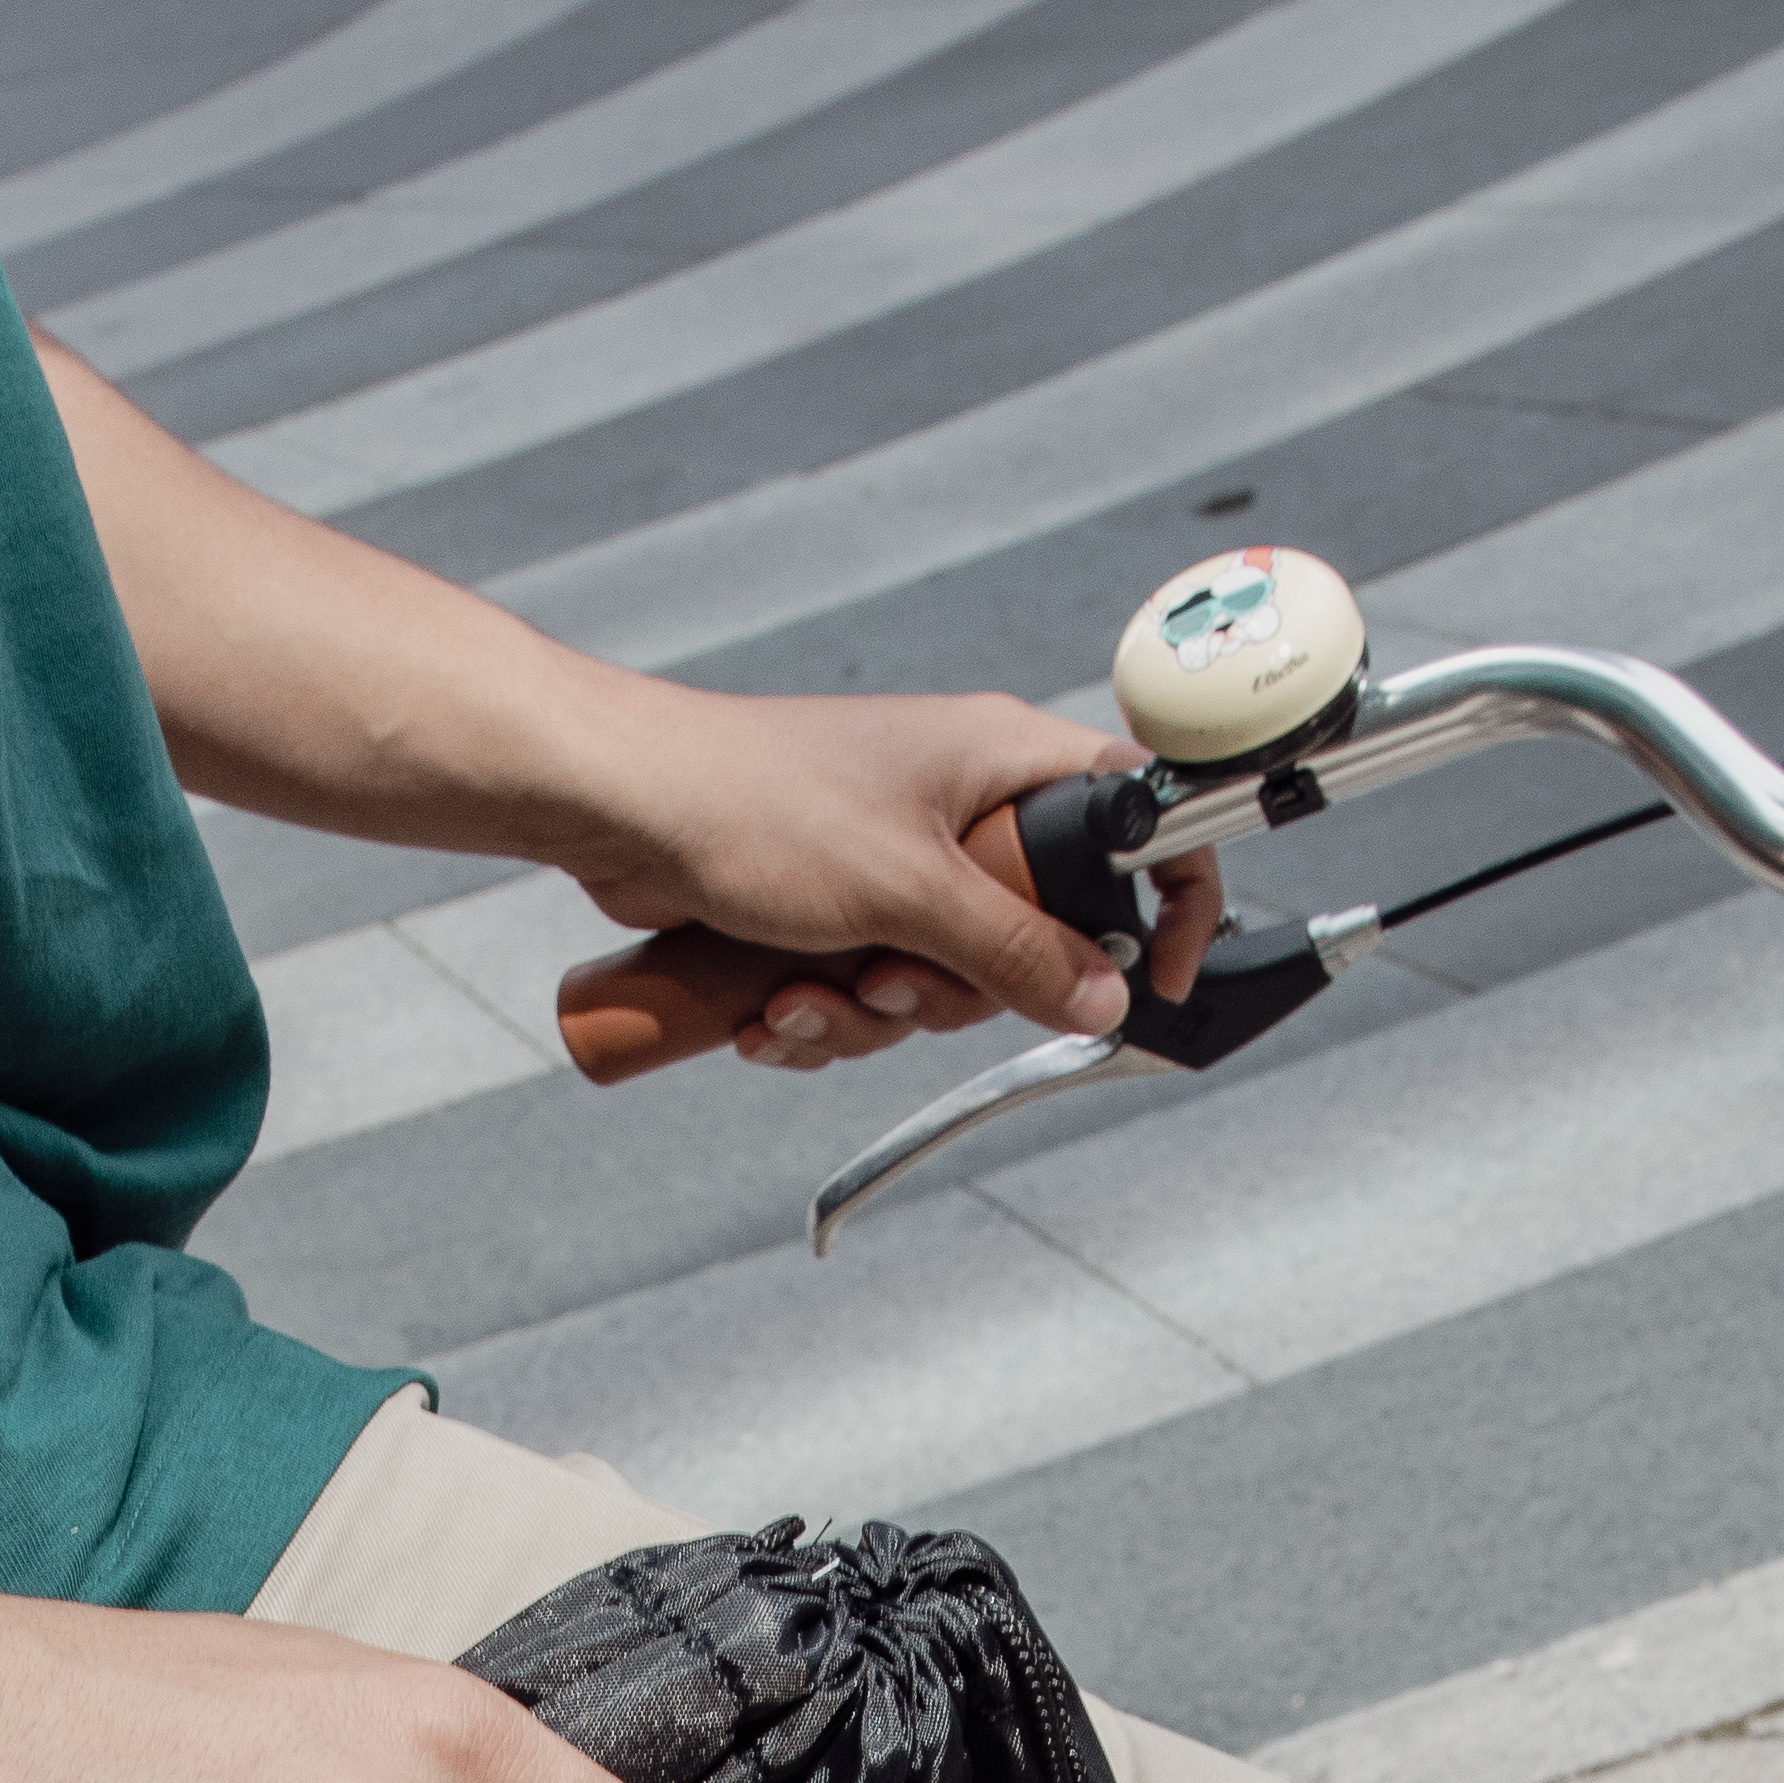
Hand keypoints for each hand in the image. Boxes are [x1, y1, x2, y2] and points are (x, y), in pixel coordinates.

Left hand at [559, 680, 1224, 1071]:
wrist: (617, 808)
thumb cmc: (752, 802)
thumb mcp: (907, 890)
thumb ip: (1015, 950)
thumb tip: (1105, 999)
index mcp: (1002, 764)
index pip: (1134, 821)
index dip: (1166, 898)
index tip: (1161, 977)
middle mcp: (958, 808)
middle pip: (1028, 941)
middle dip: (951, 994)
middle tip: (894, 979)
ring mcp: (894, 862)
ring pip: (935, 984)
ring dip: (866, 1018)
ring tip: (800, 993)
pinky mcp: (834, 908)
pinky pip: (864, 994)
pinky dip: (818, 1018)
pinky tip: (764, 1009)